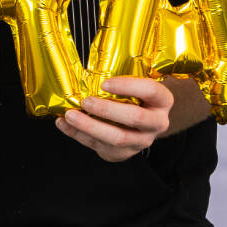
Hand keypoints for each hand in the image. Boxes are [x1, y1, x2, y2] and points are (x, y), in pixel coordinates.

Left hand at [57, 76, 173, 161]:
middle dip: (107, 109)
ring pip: (117, 138)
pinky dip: (78, 135)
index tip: (105, 84)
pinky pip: (100, 147)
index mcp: (162, 101)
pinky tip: (64, 125)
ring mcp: (142, 140)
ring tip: (69, 115)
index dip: (127, 86)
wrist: (141, 123)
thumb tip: (85, 73)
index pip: (151, 91)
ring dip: (89, 126)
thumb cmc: (134, 98)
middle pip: (135, 118)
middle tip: (85, 102)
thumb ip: (119, 81)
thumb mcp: (134, 86)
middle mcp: (157, 123)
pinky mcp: (124, 153)